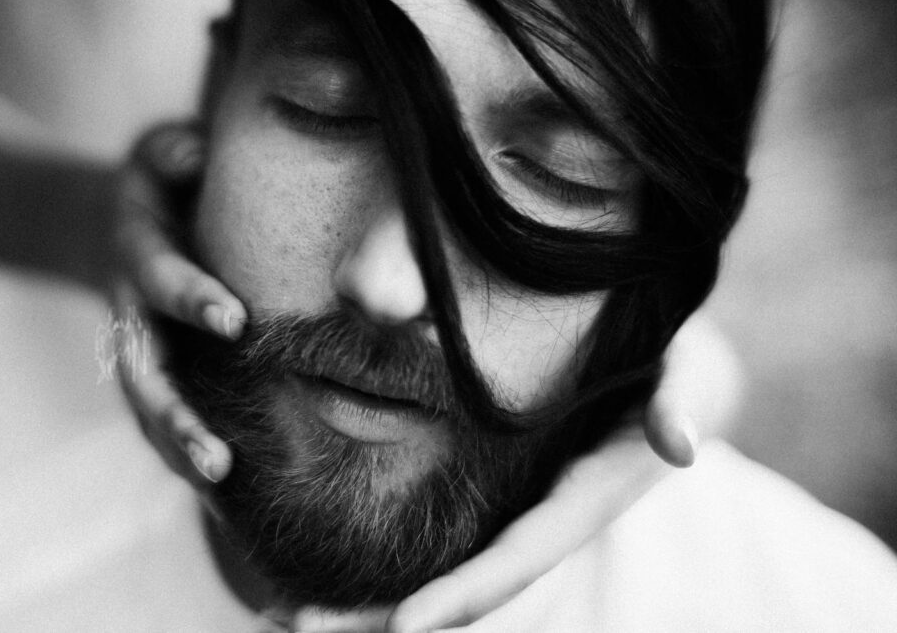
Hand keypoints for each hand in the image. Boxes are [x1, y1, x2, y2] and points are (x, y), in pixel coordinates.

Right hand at [113, 121, 245, 485]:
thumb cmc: (156, 182)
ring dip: (177, 450)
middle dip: (176, 414)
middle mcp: (129, 308)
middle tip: (219, 457)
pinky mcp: (148, 371)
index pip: (162, 275)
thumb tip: (198, 150)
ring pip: (145, 408)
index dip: (191, 296)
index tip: (234, 320)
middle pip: (142, 371)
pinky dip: (181, 456)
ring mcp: (134, 346)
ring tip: (220, 486)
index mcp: (136, 250)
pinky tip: (224, 499)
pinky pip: (158, 419)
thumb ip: (176, 149)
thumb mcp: (159, 150)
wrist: (104, 223)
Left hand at [115, 121, 741, 630]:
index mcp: (586, 496)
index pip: (522, 555)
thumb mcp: (681, 366)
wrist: (660, 375)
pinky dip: (386, 570)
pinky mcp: (495, 501)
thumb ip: (681, 396)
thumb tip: (679, 446)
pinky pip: (440, 544)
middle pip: (468, 588)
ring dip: (368, 608)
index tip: (404, 626)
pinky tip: (318, 575)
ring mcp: (516, 516)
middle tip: (294, 626)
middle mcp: (545, 520)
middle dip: (387, 619)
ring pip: (443, 576)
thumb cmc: (666, 359)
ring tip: (284, 617)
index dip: (468, 591)